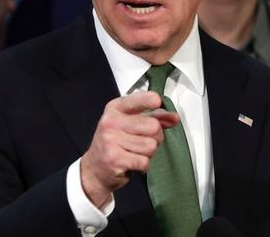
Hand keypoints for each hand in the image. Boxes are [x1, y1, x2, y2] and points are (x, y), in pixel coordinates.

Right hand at [80, 91, 178, 206]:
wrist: (94, 169)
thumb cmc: (115, 143)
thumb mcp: (130, 124)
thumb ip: (154, 117)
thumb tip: (174, 118)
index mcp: (115, 109)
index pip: (138, 100)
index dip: (151, 100)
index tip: (157, 101)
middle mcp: (111, 122)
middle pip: (153, 126)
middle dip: (156, 137)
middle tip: (144, 141)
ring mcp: (111, 140)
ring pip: (151, 146)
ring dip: (149, 153)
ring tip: (136, 153)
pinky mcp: (114, 159)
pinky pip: (145, 161)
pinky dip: (143, 165)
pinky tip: (133, 162)